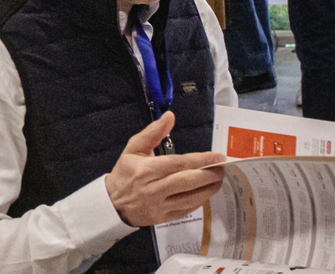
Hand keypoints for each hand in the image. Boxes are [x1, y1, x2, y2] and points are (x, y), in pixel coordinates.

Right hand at [105, 112, 227, 226]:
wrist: (112, 203)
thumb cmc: (125, 173)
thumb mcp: (133, 149)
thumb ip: (152, 133)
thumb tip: (170, 116)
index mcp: (146, 170)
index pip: (179, 164)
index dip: (201, 160)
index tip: (217, 156)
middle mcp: (153, 189)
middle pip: (187, 181)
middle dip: (209, 175)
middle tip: (222, 169)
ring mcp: (159, 205)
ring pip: (190, 198)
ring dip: (208, 189)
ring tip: (218, 180)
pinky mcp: (163, 218)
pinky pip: (186, 210)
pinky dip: (199, 201)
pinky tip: (206, 192)